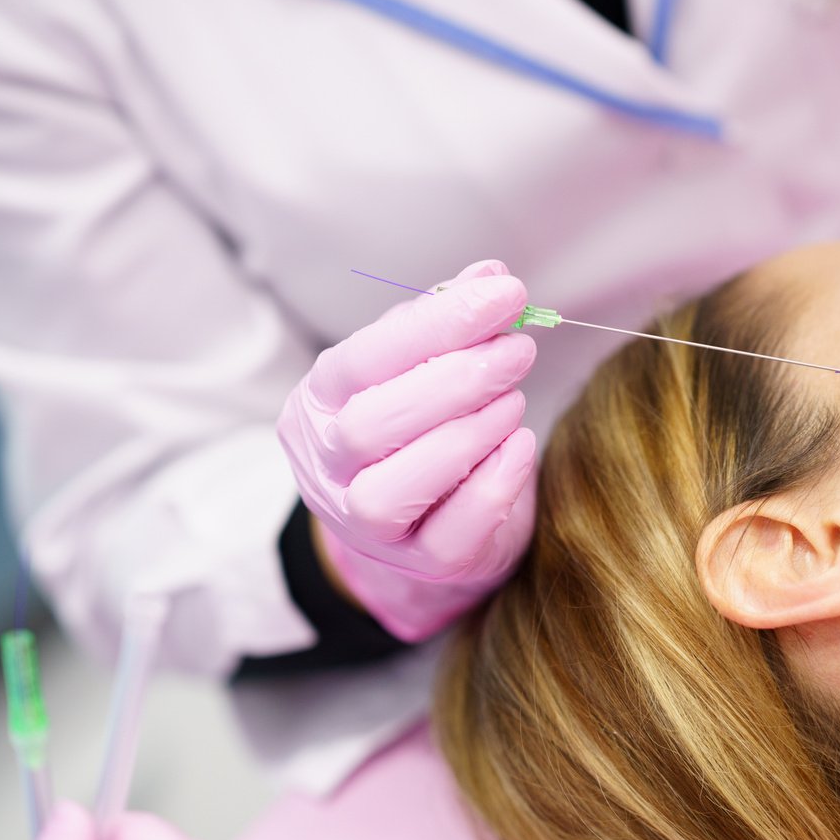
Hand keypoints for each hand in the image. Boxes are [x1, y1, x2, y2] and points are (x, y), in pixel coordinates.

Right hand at [278, 260, 537, 640]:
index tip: (504, 293)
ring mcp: (366, 526)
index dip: (436, 323)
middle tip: (519, 348)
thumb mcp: (423, 367)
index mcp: (319, 404)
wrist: (424, 524)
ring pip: (394, 489)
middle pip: (369, 426)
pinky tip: (520, 447)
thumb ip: (447, 322)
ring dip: (468, 433)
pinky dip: (491, 487)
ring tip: (516, 397)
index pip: (362, 359)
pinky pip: (449, 535)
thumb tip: (490, 275)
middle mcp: (327, 467)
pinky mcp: (420, 564)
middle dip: (455, 380)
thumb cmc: (420, 428)